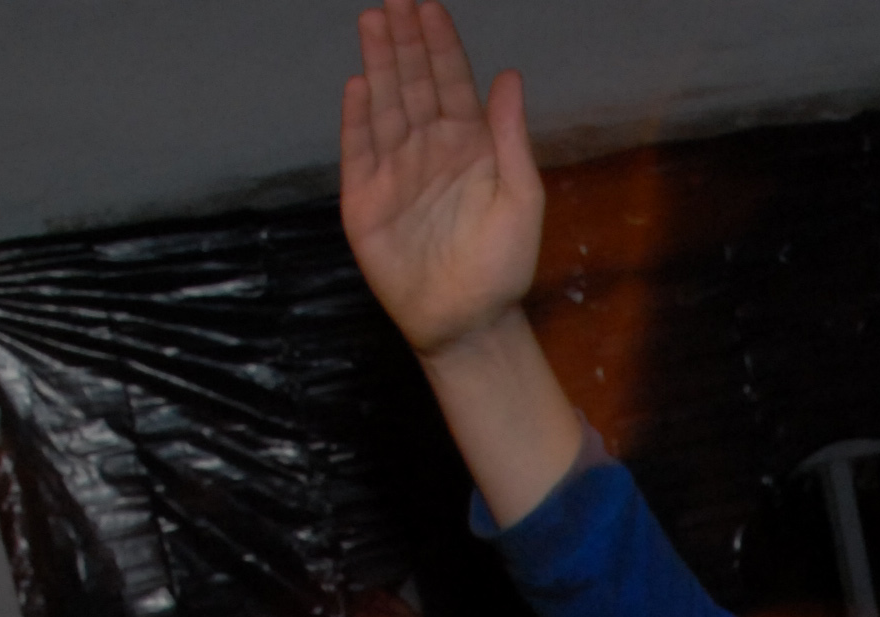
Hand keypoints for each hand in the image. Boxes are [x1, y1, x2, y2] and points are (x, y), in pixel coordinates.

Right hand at [342, 0, 545, 361]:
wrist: (468, 322)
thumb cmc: (501, 268)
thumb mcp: (521, 200)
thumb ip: (511, 138)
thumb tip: (509, 76)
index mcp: (469, 148)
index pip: (451, 84)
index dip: (441, 45)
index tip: (430, 7)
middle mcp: (429, 151)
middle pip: (415, 85)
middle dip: (405, 42)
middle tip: (395, 1)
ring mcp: (395, 173)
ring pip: (386, 107)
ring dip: (380, 65)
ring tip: (374, 22)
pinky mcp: (366, 201)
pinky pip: (359, 150)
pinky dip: (357, 119)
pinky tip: (359, 85)